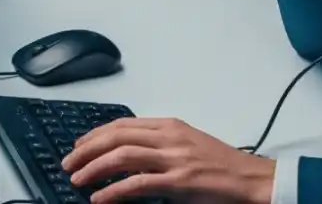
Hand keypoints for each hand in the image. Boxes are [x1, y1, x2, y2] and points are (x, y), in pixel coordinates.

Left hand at [62, 117, 274, 203]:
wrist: (253, 180)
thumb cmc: (223, 165)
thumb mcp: (188, 142)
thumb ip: (160, 142)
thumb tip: (127, 151)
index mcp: (169, 125)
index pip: (122, 124)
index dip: (95, 134)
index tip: (79, 145)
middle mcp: (169, 137)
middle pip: (116, 137)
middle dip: (86, 150)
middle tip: (68, 163)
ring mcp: (174, 159)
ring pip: (121, 156)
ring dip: (94, 168)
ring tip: (77, 180)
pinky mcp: (179, 182)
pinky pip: (137, 184)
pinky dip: (113, 191)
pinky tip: (99, 198)